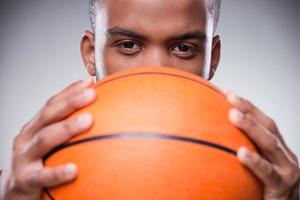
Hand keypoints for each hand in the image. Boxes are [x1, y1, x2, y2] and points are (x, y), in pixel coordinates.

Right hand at [0, 78, 95, 199]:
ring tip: (88, 120)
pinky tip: (74, 170)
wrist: (14, 192)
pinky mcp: (24, 180)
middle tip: (91, 94)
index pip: (52, 104)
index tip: (89, 82)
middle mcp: (27, 138)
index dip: (69, 91)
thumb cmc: (39, 163)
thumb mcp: (51, 145)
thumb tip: (102, 120)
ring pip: (45, 139)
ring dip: (67, 128)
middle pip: (48, 115)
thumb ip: (68, 133)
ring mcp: (23, 158)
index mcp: (35, 127)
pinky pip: (42, 176)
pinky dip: (57, 172)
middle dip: (70, 102)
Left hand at [226, 92, 299, 199]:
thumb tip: (211, 141)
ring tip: (234, 114)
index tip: (229, 93)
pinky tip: (241, 153)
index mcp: (278, 151)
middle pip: (268, 127)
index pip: (264, 123)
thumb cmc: (266, 192)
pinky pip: (268, 173)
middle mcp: (285, 157)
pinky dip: (256, 162)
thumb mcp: (257, 171)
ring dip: (252, 127)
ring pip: (270, 144)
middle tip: (231, 97)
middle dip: (250, 110)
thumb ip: (243, 154)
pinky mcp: (282, 187)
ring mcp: (287, 171)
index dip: (249, 107)